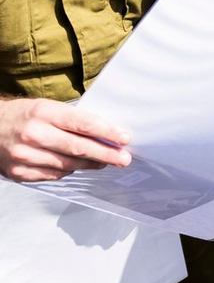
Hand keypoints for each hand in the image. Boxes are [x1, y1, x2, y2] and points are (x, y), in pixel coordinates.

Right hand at [0, 97, 131, 181]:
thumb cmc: (25, 115)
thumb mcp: (48, 107)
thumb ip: (73, 119)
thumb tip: (105, 132)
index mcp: (43, 112)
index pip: (83, 124)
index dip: (107, 132)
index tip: (125, 138)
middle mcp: (33, 134)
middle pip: (78, 148)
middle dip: (106, 154)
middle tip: (124, 158)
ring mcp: (24, 156)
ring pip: (67, 164)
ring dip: (90, 164)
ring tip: (105, 162)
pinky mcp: (19, 172)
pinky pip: (53, 175)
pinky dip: (68, 171)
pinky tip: (78, 166)